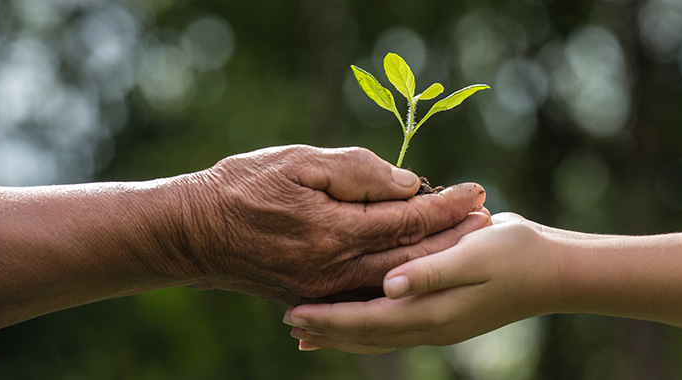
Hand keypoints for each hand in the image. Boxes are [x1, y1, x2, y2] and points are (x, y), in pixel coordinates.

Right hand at [167, 145, 486, 303]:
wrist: (193, 233)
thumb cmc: (242, 187)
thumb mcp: (299, 161)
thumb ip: (357, 172)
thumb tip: (408, 184)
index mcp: (336, 232)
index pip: (409, 219)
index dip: (446, 206)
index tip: (476, 191)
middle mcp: (337, 270)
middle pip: (413, 256)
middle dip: (454, 239)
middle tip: (488, 223)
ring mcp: (326, 290)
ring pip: (396, 279)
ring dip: (434, 261)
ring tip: (466, 246)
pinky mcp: (314, 297)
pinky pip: (369, 293)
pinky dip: (400, 281)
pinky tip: (419, 271)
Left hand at [283, 212, 561, 352]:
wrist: (553, 271)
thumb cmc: (515, 254)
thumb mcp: (474, 254)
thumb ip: (430, 271)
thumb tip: (388, 286)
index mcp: (433, 311)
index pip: (368, 320)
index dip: (329, 318)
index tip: (294, 313)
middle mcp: (431, 326)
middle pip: (367, 335)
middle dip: (326, 330)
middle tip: (288, 322)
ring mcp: (439, 325)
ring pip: (378, 336)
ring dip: (342, 334)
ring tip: (309, 332)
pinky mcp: (445, 317)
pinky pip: (395, 328)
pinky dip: (367, 328)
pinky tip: (359, 319)